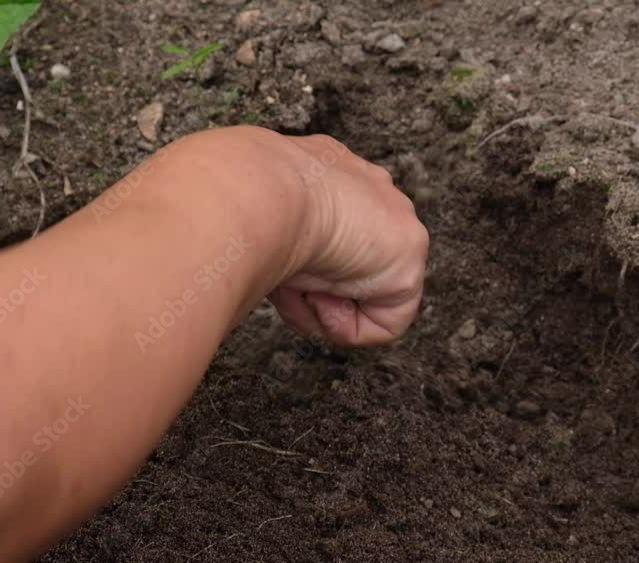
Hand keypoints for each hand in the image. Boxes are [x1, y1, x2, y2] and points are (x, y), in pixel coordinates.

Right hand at [186, 127, 427, 345]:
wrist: (251, 192)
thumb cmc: (229, 200)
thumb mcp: (238, 213)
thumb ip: (258, 233)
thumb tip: (229, 264)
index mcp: (325, 171)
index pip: (325, 227)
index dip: (296, 260)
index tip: (272, 263)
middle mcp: (365, 188)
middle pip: (349, 262)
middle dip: (315, 284)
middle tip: (284, 278)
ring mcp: (393, 219)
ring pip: (363, 295)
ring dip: (323, 304)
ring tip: (297, 283)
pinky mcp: (409, 259)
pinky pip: (384, 323)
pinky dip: (345, 326)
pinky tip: (322, 295)